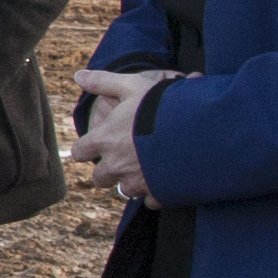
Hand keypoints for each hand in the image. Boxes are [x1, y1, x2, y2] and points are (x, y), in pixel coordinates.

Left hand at [71, 68, 175, 201]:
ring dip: (132, 181)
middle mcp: (116, 166)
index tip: (98, 144)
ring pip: (124, 190)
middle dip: (109, 170)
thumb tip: (78, 75)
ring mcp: (137, 182)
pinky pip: (150, 201)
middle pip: (99, 178)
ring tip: (148, 165)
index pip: (79, 152)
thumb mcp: (132, 86)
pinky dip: (155, 192)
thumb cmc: (161, 104)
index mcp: (104, 141)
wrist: (199, 127)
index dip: (87, 148)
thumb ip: (103, 82)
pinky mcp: (158, 193)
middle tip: (124, 157)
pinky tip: (165, 178)